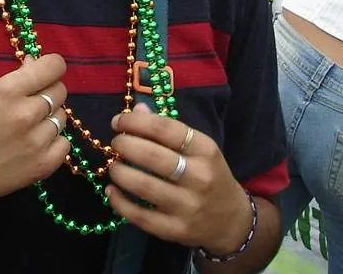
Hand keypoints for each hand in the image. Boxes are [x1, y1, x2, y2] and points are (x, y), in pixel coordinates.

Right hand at [0, 54, 70, 208]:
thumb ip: (16, 82)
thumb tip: (37, 65)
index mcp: (8, 90)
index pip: (54, 66)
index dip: (52, 67)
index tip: (46, 72)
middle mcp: (27, 112)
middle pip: (60, 91)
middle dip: (49, 93)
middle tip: (32, 103)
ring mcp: (38, 141)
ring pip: (62, 117)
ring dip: (49, 119)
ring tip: (29, 128)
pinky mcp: (43, 166)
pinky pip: (64, 144)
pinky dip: (53, 143)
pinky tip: (35, 146)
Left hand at [106, 103, 253, 254]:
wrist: (231, 221)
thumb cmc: (210, 176)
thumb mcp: (198, 148)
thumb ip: (167, 129)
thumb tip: (136, 111)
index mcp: (205, 150)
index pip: (164, 129)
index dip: (135, 122)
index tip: (118, 121)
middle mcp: (199, 177)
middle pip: (151, 156)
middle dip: (124, 145)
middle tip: (116, 144)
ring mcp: (187, 206)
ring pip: (143, 185)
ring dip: (119, 172)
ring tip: (114, 166)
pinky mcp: (175, 230)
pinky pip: (140, 216)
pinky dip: (119, 202)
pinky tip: (111, 191)